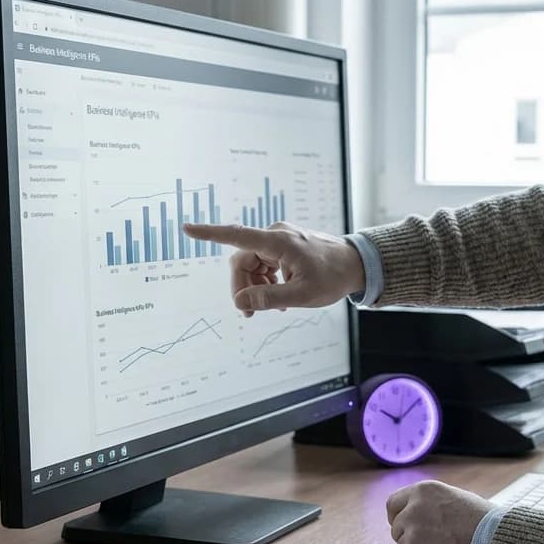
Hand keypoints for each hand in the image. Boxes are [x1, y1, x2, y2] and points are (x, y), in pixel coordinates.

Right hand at [183, 222, 364, 316]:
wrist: (357, 265)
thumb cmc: (333, 277)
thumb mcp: (302, 295)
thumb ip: (269, 298)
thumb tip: (240, 302)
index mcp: (278, 241)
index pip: (236, 236)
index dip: (210, 234)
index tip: (187, 229)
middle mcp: (276, 235)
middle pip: (241, 260)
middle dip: (242, 287)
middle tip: (250, 314)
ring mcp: (280, 240)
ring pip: (251, 264)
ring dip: (256, 286)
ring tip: (273, 307)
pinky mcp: (284, 246)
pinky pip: (263, 264)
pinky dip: (266, 281)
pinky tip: (279, 298)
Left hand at [386, 480, 494, 543]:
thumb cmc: (483, 522)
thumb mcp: (454, 497)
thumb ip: (430, 503)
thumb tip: (414, 511)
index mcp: (422, 492)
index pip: (392, 505)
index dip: (399, 517)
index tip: (406, 526)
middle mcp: (412, 513)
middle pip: (397, 530)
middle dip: (411, 538)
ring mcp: (412, 539)